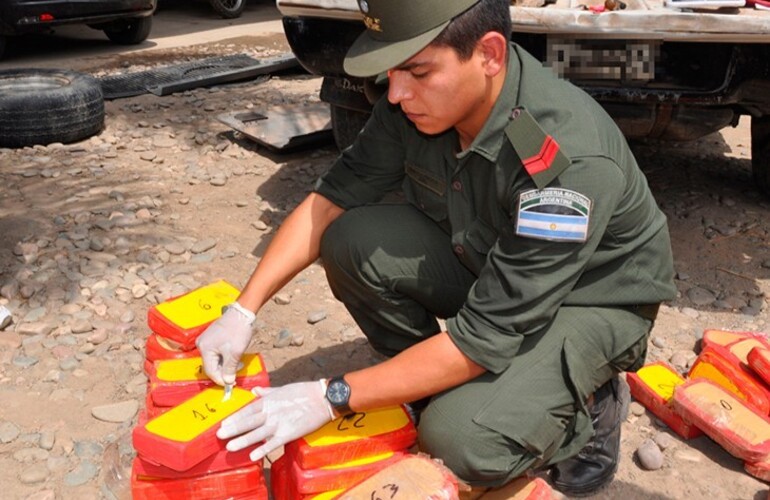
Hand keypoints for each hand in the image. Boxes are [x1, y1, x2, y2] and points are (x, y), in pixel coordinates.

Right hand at [196, 304, 254, 385]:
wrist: (242, 313)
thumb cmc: (238, 331)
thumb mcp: (235, 353)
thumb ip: (229, 369)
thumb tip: (227, 382)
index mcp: (205, 349)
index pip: (210, 371)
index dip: (221, 379)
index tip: (231, 384)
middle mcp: (202, 344)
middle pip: (212, 365)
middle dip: (224, 371)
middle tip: (237, 372)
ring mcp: (207, 340)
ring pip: (215, 359)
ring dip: (226, 364)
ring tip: (238, 362)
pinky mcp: (213, 337)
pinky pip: (217, 352)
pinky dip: (226, 356)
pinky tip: (234, 355)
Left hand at [217, 380, 334, 460]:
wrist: (322, 398)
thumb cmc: (304, 391)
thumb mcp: (283, 388)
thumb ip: (267, 391)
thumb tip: (254, 390)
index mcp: (269, 400)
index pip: (247, 410)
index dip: (235, 417)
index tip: (223, 423)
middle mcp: (271, 412)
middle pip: (248, 422)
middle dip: (233, 429)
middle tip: (219, 435)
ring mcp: (279, 423)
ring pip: (257, 433)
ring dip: (243, 440)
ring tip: (230, 446)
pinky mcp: (289, 433)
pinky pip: (273, 443)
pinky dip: (263, 449)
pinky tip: (253, 456)